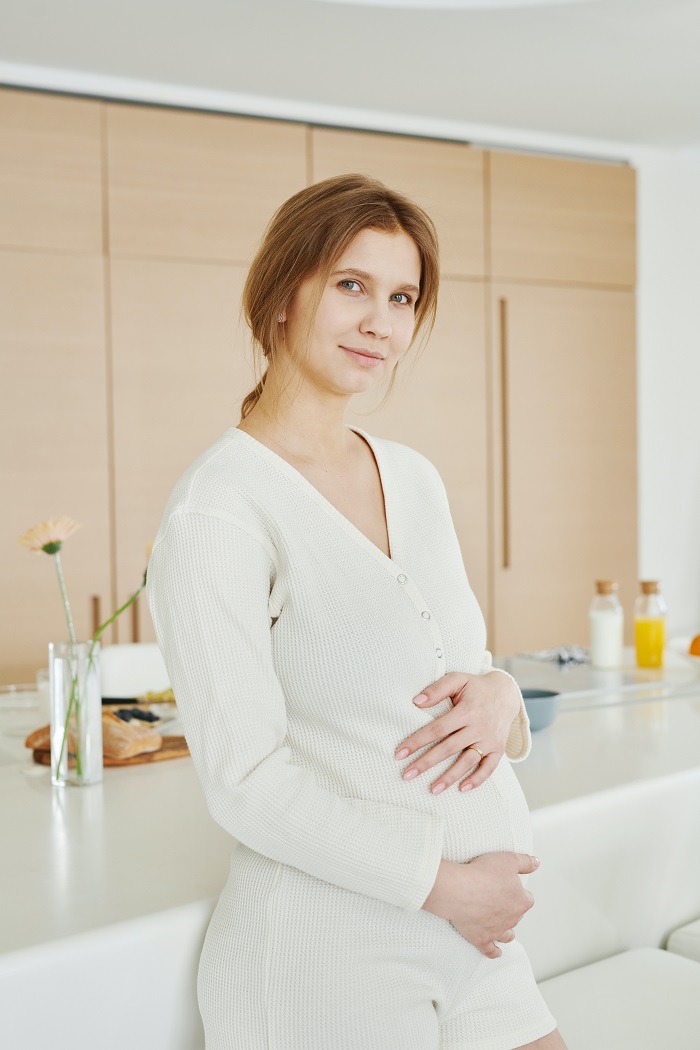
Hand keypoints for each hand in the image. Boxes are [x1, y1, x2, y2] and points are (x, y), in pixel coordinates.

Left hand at [395, 671, 520, 793]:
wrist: (507, 693)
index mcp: (467, 711)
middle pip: (448, 748)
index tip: (400, 753)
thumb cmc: (476, 687)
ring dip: (449, 777)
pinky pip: (489, 768)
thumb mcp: (458, 679)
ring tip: (432, 790)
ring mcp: (490, 740)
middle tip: (407, 775)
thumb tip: (415, 701)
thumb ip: (437, 689)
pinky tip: (462, 789)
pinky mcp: (499, 749)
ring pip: (467, 762)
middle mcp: (479, 727)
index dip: (417, 741)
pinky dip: (477, 780)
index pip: (437, 729)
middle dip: (426, 763)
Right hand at [422, 853, 537, 957]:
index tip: (510, 887)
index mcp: (521, 901)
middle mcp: (512, 919)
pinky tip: (496, 953)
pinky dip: (494, 952)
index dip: (518, 892)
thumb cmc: (482, 875)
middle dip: (512, 910)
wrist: (460, 891)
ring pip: (508, 935)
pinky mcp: (481, 939)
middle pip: (517, 916)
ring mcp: (497, 931)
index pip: (527, 898)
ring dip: (508, 933)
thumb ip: (524, 862)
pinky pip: (490, 950)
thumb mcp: (507, 859)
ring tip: (507, 932)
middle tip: (501, 900)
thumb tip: (536, 863)